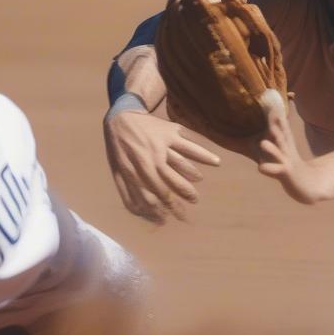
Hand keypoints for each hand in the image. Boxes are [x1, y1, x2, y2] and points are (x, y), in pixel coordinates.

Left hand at [103, 110, 220, 224]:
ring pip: (182, 164)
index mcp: (136, 169)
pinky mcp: (171, 132)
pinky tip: (216, 162)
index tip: (171, 217)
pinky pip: (189, 144)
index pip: (153, 194)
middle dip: (183, 195)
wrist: (121, 117)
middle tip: (193, 202)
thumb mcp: (117, 170)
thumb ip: (127, 191)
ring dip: (192, 177)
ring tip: (198, 188)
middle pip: (171, 182)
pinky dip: (204, 154)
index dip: (163, 208)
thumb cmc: (119, 148)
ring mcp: (162, 144)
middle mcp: (150, 158)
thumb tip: (139, 212)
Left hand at [255, 91, 328, 204]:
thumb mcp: (282, 146)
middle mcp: (286, 148)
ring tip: (262, 143)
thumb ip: (276, 131)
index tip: (268, 96)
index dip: (274, 111)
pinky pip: (276, 170)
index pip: (280, 123)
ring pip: (278, 152)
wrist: (307, 184)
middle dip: (275, 123)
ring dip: (272, 148)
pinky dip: (269, 169)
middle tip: (269, 111)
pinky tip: (261, 168)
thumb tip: (268, 118)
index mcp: (284, 140)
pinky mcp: (286, 173)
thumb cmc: (288, 163)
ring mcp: (286, 160)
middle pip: (281, 134)